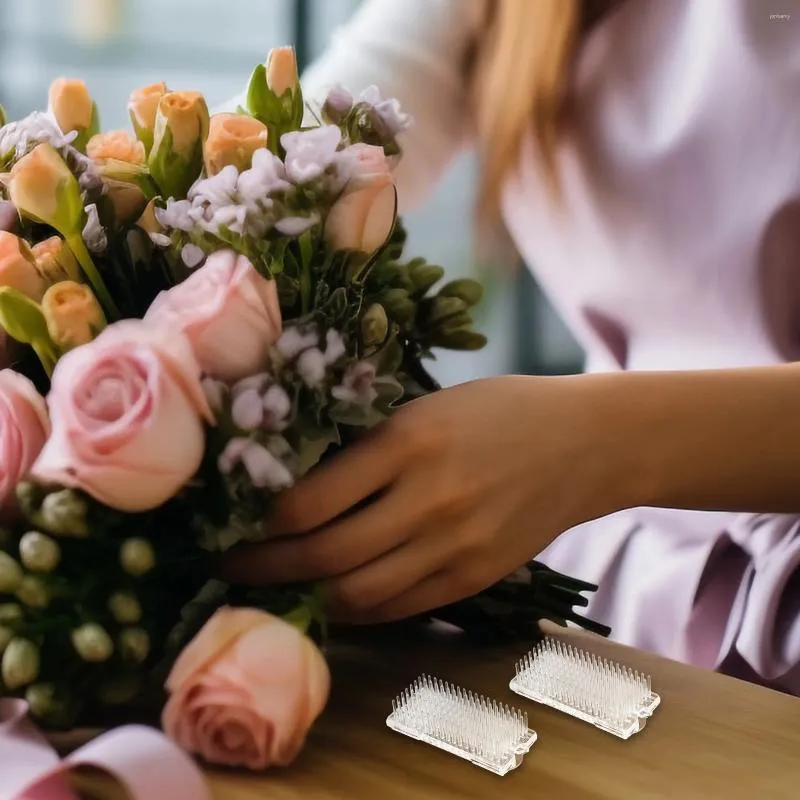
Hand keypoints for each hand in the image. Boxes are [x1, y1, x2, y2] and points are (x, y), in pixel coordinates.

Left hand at [222, 375, 628, 622]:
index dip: (263, 523)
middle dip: (267, 569)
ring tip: (276, 587)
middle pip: (327, 555)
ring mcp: (457, 545)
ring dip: (307, 595)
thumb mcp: (426, 408)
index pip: (312, 500)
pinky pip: (400, 607)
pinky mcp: (476, 577)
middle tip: (233, 567)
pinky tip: (334, 596)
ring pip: (359, 593)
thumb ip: (368, 449)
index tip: (234, 524)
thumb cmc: (498, 411)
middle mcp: (430, 498)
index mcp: (410, 441)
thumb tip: (297, 487)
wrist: (584, 444)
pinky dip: (357, 608)